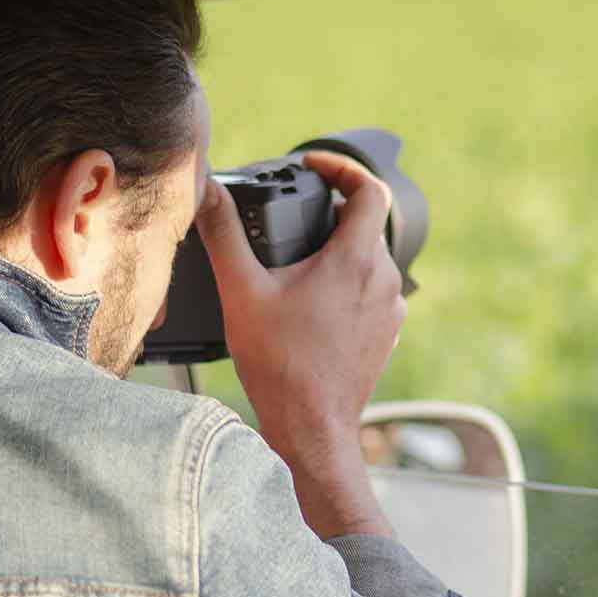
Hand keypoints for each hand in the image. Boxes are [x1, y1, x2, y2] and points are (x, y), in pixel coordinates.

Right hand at [194, 150, 404, 538]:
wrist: (311, 430)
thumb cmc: (281, 367)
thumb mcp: (243, 292)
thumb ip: (224, 234)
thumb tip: (208, 191)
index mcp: (356, 260)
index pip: (370, 189)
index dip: (342, 168)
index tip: (314, 166)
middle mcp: (383, 280)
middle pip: (366, 223)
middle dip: (329, 212)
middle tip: (292, 214)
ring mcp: (389, 310)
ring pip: (369, 258)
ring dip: (338, 249)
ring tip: (296, 259)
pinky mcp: (385, 334)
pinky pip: (371, 291)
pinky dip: (345, 282)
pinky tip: (310, 300)